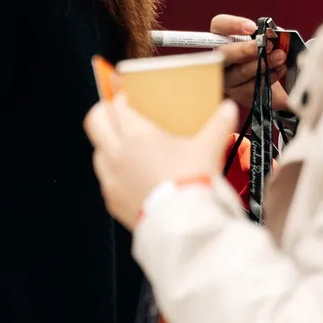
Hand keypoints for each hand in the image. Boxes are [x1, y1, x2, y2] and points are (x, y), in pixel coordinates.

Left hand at [84, 95, 237, 230]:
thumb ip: (218, 125)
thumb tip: (228, 109)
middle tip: (114, 114)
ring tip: (124, 147)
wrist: (183, 223)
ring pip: (97, 152)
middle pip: (94, 121)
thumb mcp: (209, 149)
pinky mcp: (111, 200)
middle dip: (102, 113)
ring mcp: (111, 178)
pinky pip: (105, 180)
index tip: (128, 99)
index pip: (116, 106)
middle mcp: (117, 153)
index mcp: (136, 135)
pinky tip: (130, 177)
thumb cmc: (192, 184)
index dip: (120, 98)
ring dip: (106, 145)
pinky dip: (114, 175)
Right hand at [211, 14, 292, 114]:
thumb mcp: (267, 40)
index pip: (218, 25)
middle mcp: (221, 58)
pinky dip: (270, 77)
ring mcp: (228, 78)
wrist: (274, 82)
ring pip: (241, 71)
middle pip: (225, 53)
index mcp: (224, 39)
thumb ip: (269, 34)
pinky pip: (253, 87)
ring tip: (280, 57)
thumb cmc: (267, 54)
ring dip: (264, 63)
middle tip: (267, 46)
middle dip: (246, 49)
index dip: (232, 25)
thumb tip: (275, 32)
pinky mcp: (239, 94)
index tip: (252, 28)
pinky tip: (280, 70)